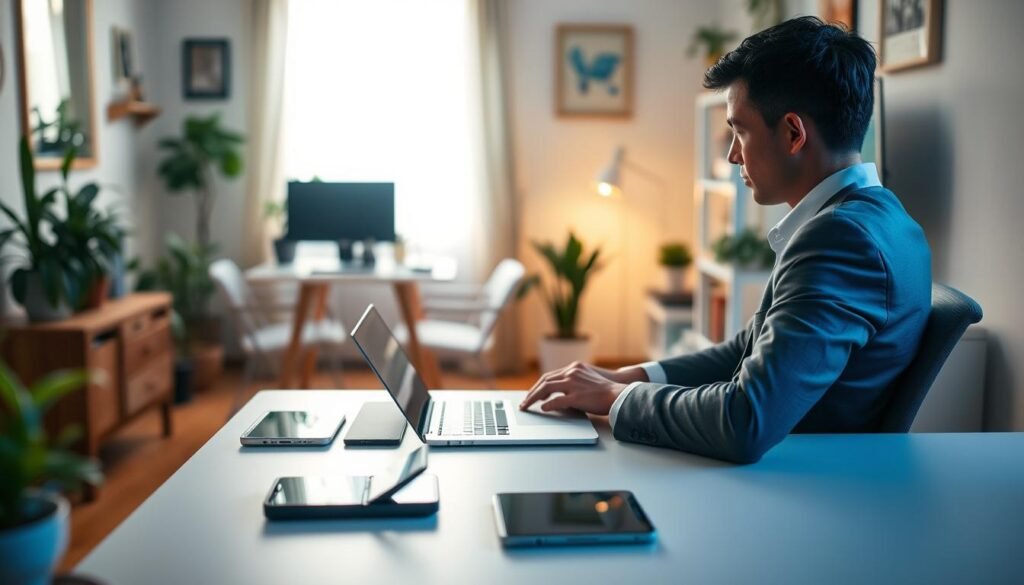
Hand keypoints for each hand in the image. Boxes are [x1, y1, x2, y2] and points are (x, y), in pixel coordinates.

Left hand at [519, 362, 646, 414]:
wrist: (620, 393)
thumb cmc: (605, 390)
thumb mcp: (586, 380)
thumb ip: (572, 384)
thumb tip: (558, 395)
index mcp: (574, 368)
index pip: (550, 376)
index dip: (538, 386)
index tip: (531, 394)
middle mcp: (572, 372)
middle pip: (545, 381)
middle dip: (532, 392)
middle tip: (524, 402)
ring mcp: (574, 383)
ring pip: (547, 388)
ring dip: (534, 398)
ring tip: (527, 406)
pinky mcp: (577, 395)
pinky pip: (557, 400)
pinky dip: (548, 404)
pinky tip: (543, 409)